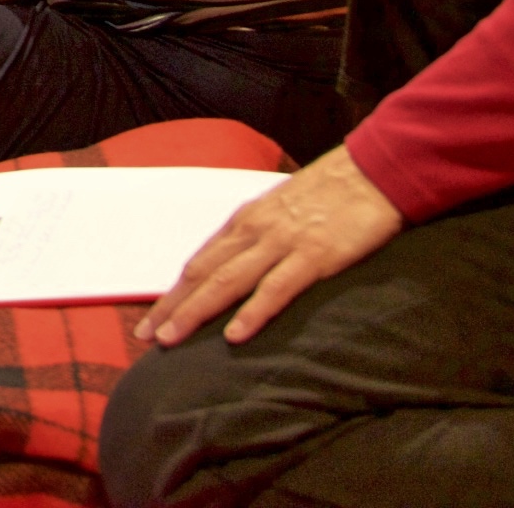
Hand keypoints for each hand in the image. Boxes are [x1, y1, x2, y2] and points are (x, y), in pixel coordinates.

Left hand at [136, 145, 403, 347]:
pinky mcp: (313, 255)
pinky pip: (276, 289)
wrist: (371, 172)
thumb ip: (260, 236)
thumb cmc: (329, 194)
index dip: (174, 292)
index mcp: (244, 222)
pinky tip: (234, 337)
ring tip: (169, 340)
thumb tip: (239, 262)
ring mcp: (280, 243)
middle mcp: (252, 231)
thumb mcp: (282, 211)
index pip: (199, 262)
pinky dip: (252, 313)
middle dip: (171, 307)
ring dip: (194, 312)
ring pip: (226, 282)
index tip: (152, 318)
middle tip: (143, 337)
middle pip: (201, 274)